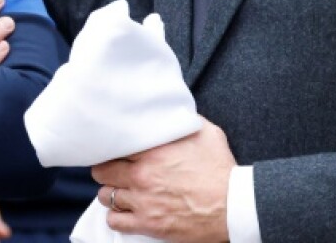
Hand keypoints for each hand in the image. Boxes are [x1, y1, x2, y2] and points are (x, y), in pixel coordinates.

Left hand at [93, 120, 234, 242]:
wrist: (233, 206)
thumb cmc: (221, 170)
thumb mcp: (206, 133)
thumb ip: (183, 121)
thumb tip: (173, 111)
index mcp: (153, 150)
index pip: (114, 145)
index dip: (113, 147)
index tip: (116, 149)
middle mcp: (142, 175)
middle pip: (102, 170)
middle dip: (107, 169)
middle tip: (114, 169)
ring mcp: (143, 201)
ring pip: (106, 196)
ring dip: (111, 192)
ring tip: (121, 190)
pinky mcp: (148, 224)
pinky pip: (115, 221)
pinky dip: (116, 216)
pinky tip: (124, 211)